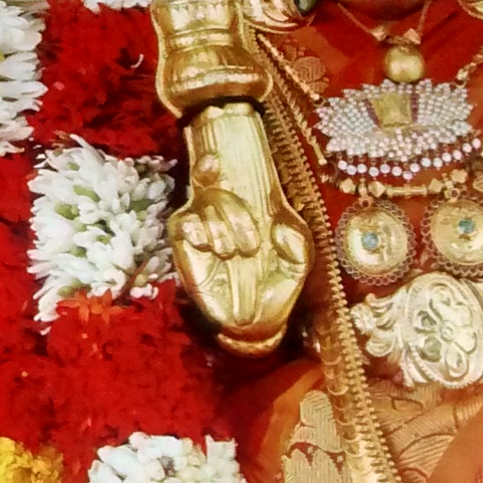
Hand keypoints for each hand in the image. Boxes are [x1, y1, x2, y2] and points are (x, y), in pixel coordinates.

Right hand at [169, 183, 307, 357]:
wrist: (258, 322)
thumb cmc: (279, 284)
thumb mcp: (299, 261)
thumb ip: (296, 241)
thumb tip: (278, 228)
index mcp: (250, 212)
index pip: (229, 181)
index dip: (213, 167)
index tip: (212, 160)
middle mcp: (222, 216)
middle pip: (216, 192)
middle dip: (235, 215)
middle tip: (251, 246)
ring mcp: (201, 230)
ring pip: (202, 208)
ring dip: (221, 230)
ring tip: (234, 255)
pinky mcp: (185, 247)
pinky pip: (183, 224)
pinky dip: (198, 230)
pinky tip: (212, 248)